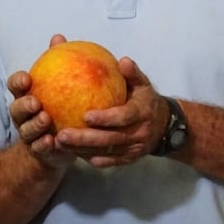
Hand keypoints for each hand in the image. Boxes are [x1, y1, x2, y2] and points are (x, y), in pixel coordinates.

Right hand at [7, 33, 74, 168]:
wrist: (58, 144)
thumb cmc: (59, 106)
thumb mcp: (60, 84)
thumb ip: (58, 62)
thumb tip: (58, 37)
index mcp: (26, 96)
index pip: (16, 86)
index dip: (17, 81)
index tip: (27, 78)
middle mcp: (23, 116)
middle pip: (16, 109)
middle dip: (23, 105)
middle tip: (35, 102)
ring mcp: (28, 134)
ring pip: (26, 130)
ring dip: (34, 125)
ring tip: (46, 120)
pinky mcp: (38, 152)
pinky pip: (39, 149)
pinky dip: (45, 145)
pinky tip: (54, 142)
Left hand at [53, 56, 169, 167]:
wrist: (165, 126)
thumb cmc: (146, 100)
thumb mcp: (143, 84)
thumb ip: (133, 73)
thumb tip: (123, 61)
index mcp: (141, 113)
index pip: (123, 117)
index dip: (106, 118)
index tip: (85, 115)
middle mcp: (139, 133)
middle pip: (110, 139)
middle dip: (84, 139)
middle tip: (61, 135)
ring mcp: (134, 149)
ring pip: (105, 153)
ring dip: (82, 150)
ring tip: (59, 144)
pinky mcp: (128, 159)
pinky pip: (107, 162)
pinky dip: (89, 158)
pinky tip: (72, 152)